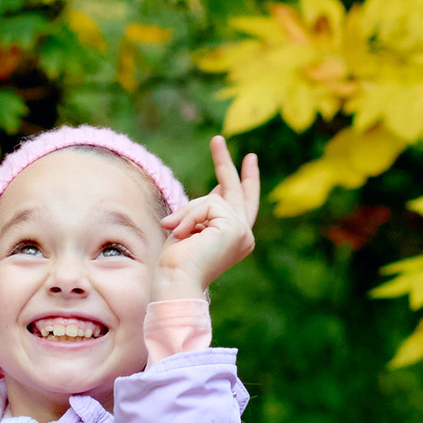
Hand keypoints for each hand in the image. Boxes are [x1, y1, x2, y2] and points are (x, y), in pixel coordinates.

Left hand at [147, 135, 260, 354]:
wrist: (176, 283)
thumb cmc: (176, 263)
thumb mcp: (190, 228)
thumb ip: (205, 210)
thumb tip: (218, 188)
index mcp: (234, 240)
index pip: (241, 204)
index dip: (240, 181)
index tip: (246, 161)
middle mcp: (244, 236)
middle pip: (237, 191)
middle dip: (225, 163)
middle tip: (217, 139)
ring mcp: (242, 232)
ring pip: (214, 199)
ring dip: (188, 213)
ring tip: (176, 232)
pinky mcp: (235, 227)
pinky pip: (208, 204)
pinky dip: (190, 216)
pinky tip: (183, 234)